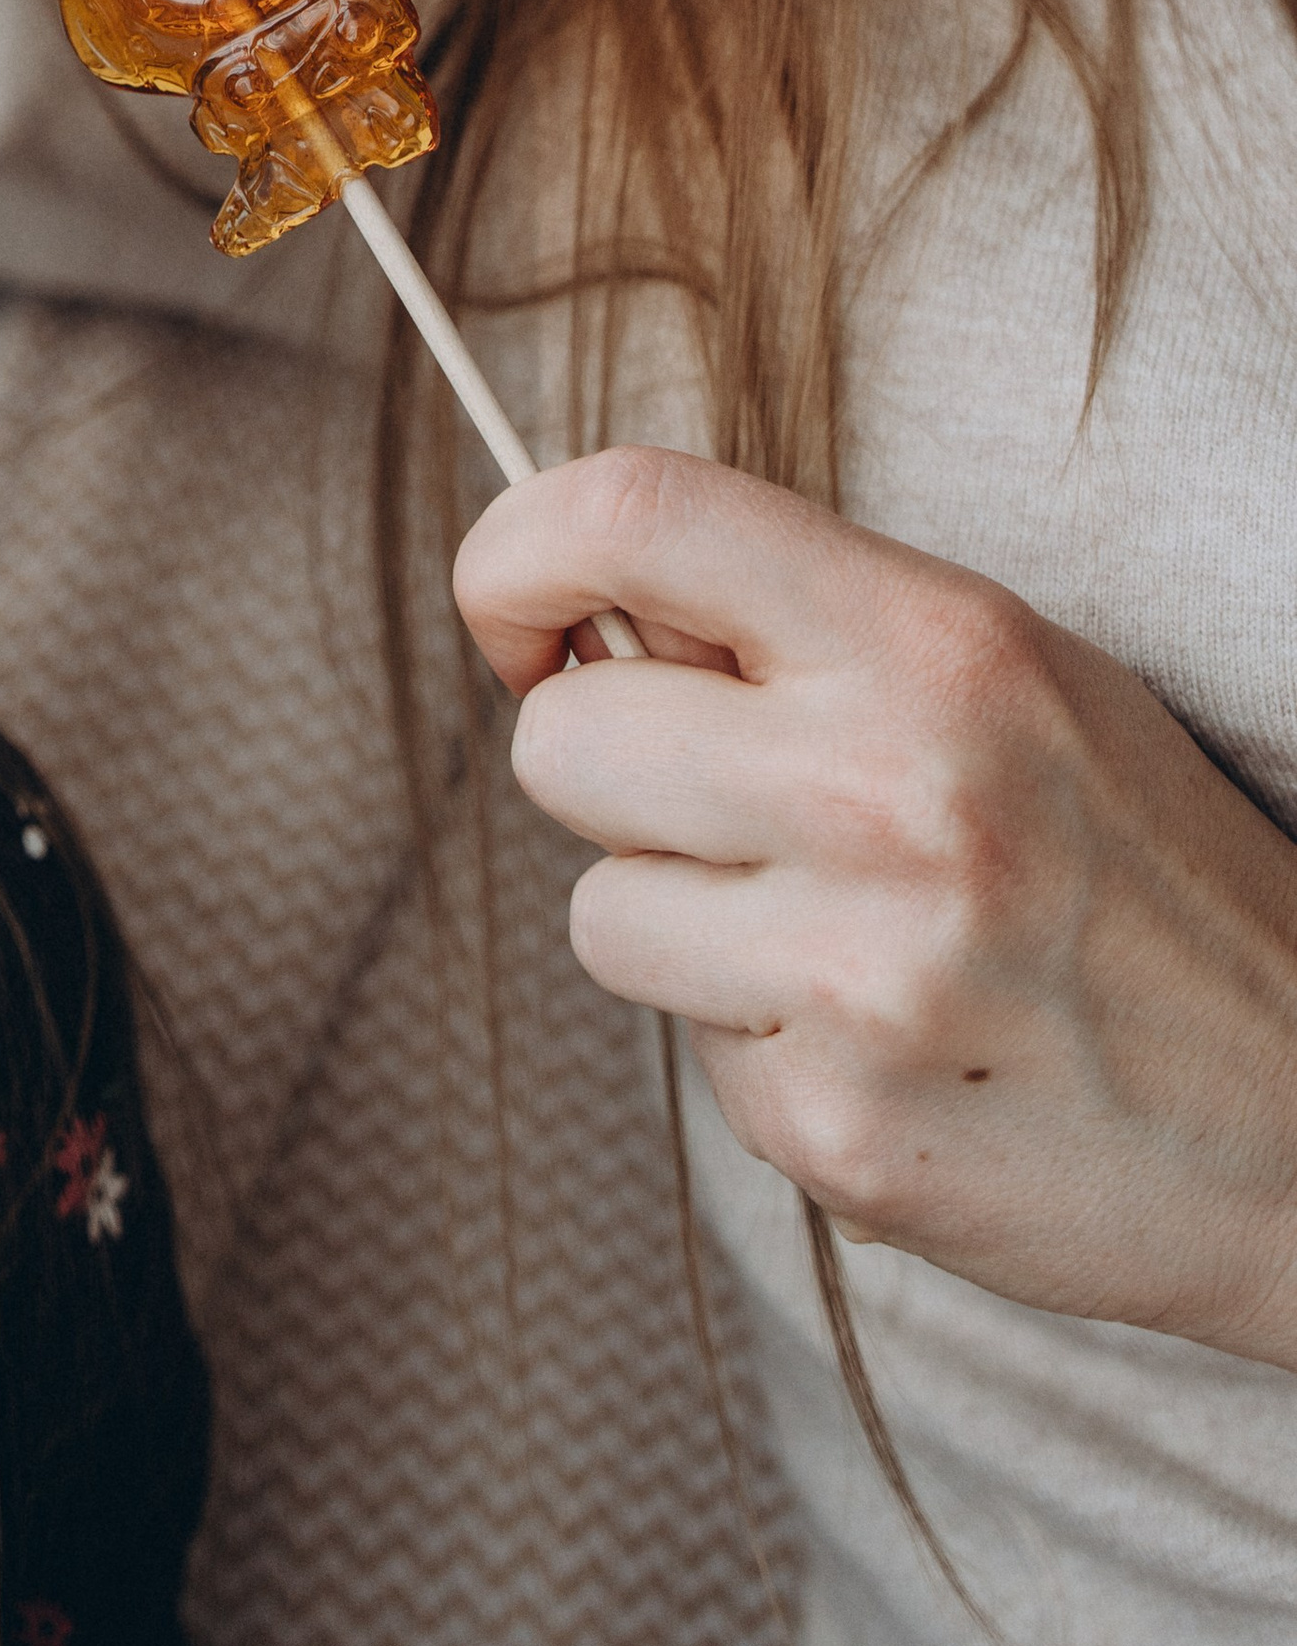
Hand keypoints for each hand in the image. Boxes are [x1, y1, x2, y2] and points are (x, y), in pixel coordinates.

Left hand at [452, 449, 1296, 1362]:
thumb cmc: (1128, 865)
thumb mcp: (1006, 673)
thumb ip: (801, 622)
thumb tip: (571, 607)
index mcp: (937, 641)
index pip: (636, 513)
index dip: (517, 550)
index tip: (517, 610)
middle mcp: (895, 792)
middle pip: (564, 742)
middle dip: (606, 773)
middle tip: (722, 807)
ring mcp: (866, 976)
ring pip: (599, 912)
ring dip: (682, 926)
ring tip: (841, 939)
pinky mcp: (843, 1133)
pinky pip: (691, 1057)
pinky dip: (766, 1050)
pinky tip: (897, 1047)